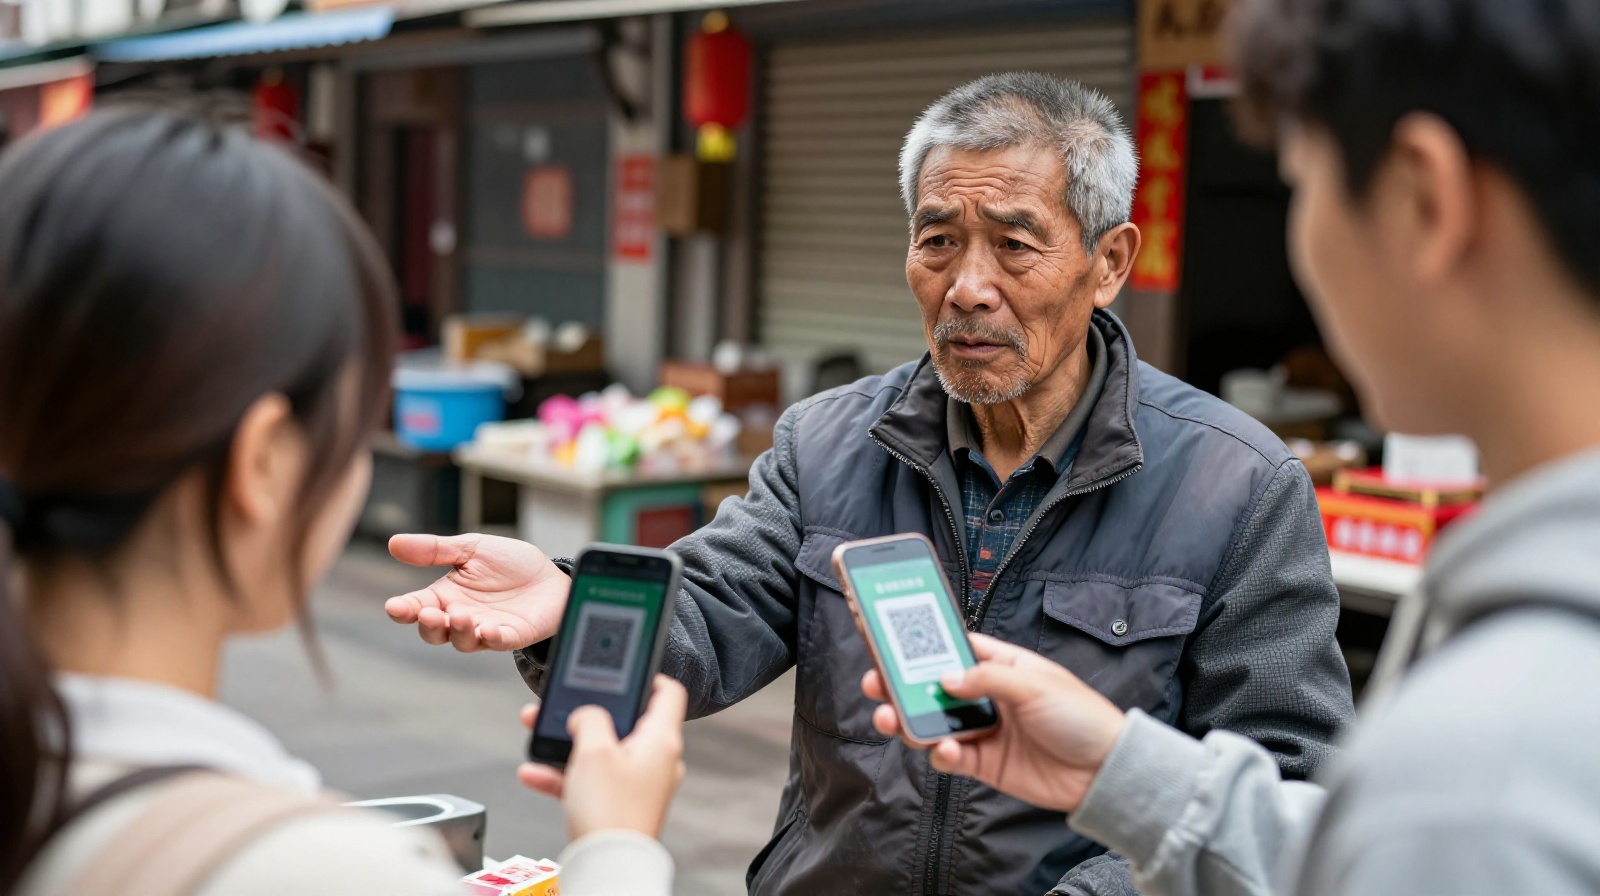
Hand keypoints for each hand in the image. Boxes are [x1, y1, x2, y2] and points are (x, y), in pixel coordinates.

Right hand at [384, 533, 568, 651]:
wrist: (550, 575)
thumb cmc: (509, 563)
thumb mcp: (471, 548)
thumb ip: (435, 549)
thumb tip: (393, 543)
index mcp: (446, 595)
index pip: (416, 606)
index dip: (403, 609)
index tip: (394, 607)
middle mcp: (461, 617)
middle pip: (434, 632)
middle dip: (429, 625)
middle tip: (428, 613)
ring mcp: (485, 629)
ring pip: (462, 641)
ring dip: (459, 631)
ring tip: (461, 615)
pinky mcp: (511, 636)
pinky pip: (497, 643)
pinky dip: (491, 638)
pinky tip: (489, 629)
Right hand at [517, 676, 688, 840]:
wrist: (605, 868)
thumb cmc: (609, 811)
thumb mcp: (594, 750)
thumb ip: (589, 719)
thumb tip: (585, 716)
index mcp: (661, 740)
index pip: (667, 693)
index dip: (645, 676)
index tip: (619, 672)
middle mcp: (656, 760)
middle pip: (625, 721)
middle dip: (589, 712)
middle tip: (563, 704)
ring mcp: (638, 785)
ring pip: (602, 752)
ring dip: (569, 743)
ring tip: (538, 733)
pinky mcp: (619, 805)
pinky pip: (591, 781)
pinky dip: (565, 774)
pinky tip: (533, 772)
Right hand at [862, 633, 1125, 812]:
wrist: (1105, 773)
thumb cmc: (1081, 717)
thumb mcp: (1036, 685)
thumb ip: (987, 679)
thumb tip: (945, 678)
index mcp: (1002, 665)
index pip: (955, 646)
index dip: (923, 643)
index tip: (890, 637)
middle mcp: (988, 695)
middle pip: (933, 685)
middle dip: (901, 684)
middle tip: (876, 683)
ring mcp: (985, 729)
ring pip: (934, 720)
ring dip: (909, 720)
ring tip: (891, 719)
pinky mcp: (985, 763)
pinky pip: (950, 756)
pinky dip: (940, 753)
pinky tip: (944, 749)